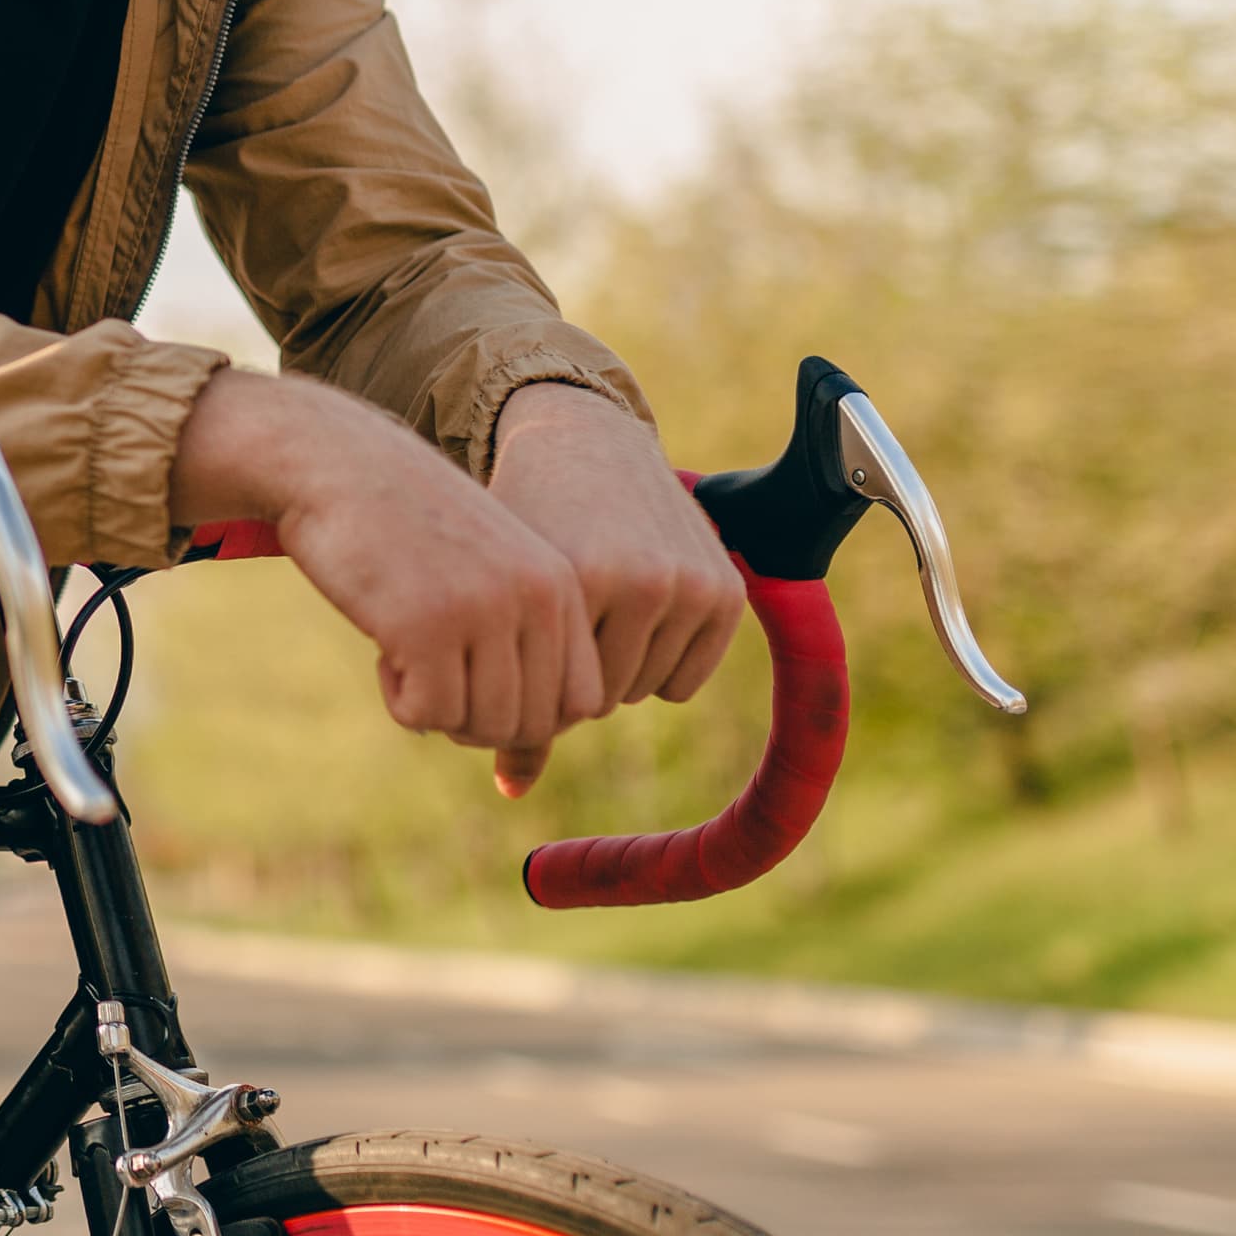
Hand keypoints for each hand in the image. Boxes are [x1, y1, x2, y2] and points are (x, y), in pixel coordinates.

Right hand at [169, 370, 605, 780]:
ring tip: (408, 660)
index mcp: (560, 583)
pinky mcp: (424, 623)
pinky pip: (427, 714)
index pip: (582, 702)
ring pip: (482, 725)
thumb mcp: (482, 584)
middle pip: (532, 723)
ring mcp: (481, 609)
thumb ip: (517, 660)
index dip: (527, 711)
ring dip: (438, 711)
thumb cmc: (406, 532)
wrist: (336, 466)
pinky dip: (400, 701)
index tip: (476, 680)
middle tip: (433, 679)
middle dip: (479, 721)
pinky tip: (382, 652)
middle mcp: (533, 596)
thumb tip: (520, 786)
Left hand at [486, 381, 745, 780]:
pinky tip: (630, 615)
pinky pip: (685, 680)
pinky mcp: (727, 590)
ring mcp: (692, 584)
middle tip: (560, 625)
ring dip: (617, 668)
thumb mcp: (509, 599)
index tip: (521, 642)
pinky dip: (656, 662)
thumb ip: (510, 696)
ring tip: (592, 611)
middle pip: (604, 699)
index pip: (559, 702)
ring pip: (645, 690)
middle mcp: (645, 582)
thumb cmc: (527, 523)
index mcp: (581, 583)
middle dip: (577, 676)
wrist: (582, 444)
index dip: (536, 684)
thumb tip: (513, 791)